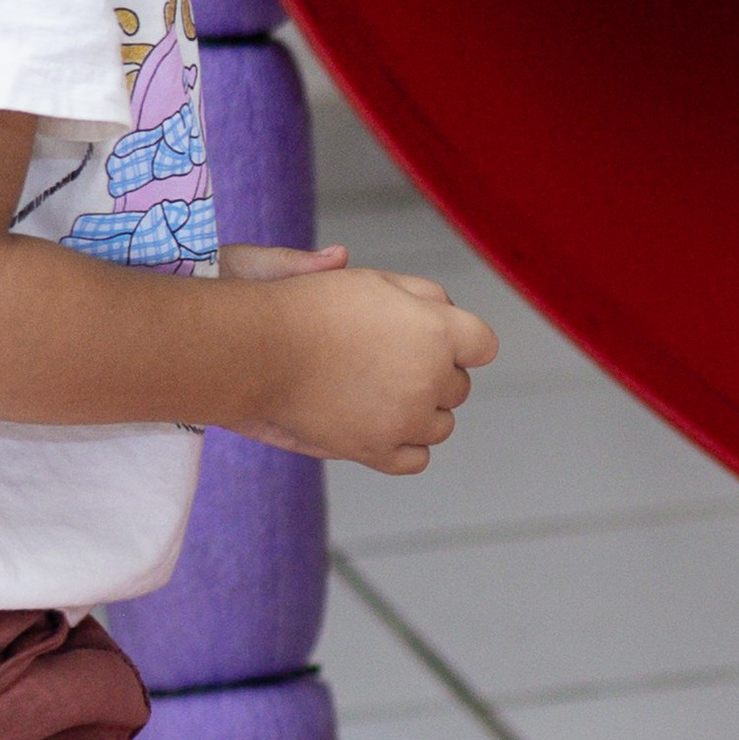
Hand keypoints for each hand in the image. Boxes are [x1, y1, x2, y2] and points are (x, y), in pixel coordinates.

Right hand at [235, 261, 498, 473]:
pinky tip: (380, 425)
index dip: (462, 342)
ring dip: (421, 412)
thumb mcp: (368, 281)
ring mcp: (406, 420)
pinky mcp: (378, 451)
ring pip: (442, 425)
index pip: (484, 346)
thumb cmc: (306, 307)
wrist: (255, 350)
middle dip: (434, 374)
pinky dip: (404, 445)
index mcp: (437, 330)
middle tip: (390, 361)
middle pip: (459, 387)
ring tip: (379, 392)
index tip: (438, 340)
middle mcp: (430, 378)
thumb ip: (417, 293)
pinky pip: (416, 458)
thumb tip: (441, 306)